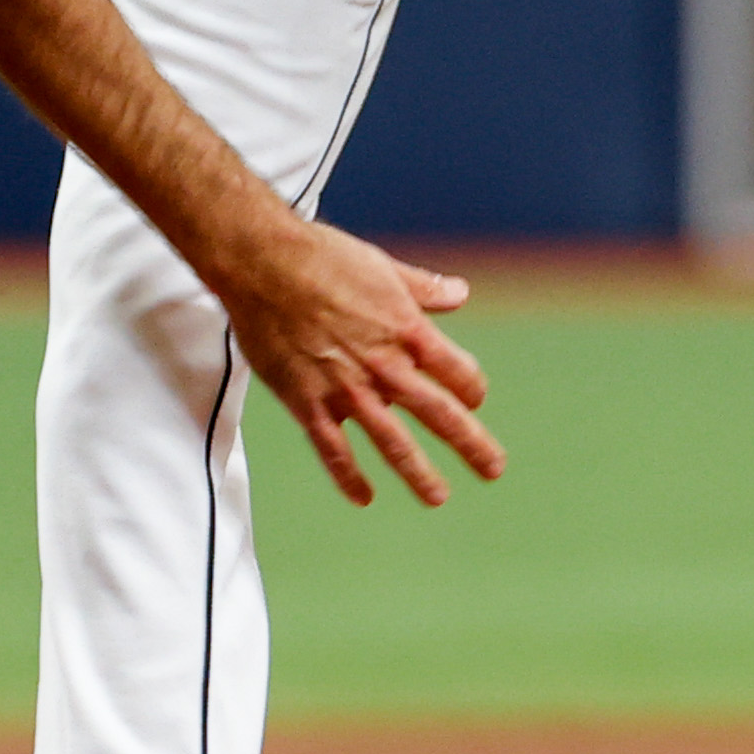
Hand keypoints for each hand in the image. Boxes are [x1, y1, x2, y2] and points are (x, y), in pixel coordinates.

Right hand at [218, 220, 504, 507]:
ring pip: (392, 441)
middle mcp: (384, 364)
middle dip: (471, 444)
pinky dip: (349, 476)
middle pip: (439, 413)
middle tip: (493, 469)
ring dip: (419, 472)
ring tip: (438, 497)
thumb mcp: (383, 267)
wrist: (261, 262)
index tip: (473, 400)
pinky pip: (333, 449)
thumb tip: (461, 293)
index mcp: (407, 329)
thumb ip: (423, 288)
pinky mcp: (308, 402)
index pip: (458, 371)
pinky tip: (364, 497)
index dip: (471, 388)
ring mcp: (346, 388)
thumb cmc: (321, 256)